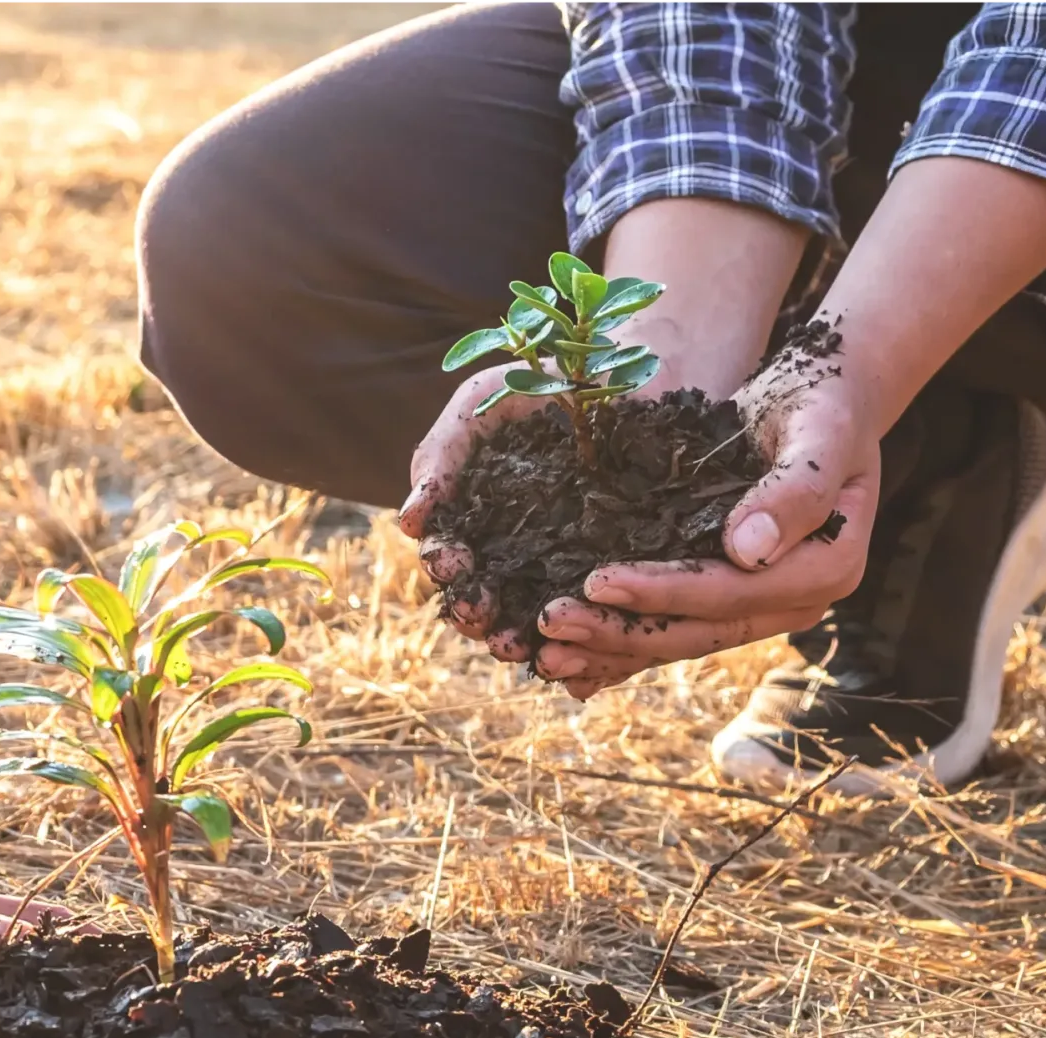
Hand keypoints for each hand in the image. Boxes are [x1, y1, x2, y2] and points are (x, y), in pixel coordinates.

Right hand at [401, 200, 808, 656]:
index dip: (447, 568)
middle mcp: (518, 554)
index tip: (452, 563)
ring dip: (522, 642)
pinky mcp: (622, 575)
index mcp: (477, 521)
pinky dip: (587, 649)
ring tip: (520, 647)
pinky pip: (603, 620)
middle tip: (483, 618)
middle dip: (478, 617)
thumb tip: (410, 523)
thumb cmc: (547, 376)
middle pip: (487, 604)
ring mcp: (569, 568)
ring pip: (539, 623)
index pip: (452, 561)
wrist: (636, 365)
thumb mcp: (481, 404)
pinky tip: (579, 665)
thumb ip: (440, 456)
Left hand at [530, 360, 878, 698]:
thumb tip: (748, 552)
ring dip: (610, 649)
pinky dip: (620, 649)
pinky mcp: (727, 601)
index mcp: (828, 570)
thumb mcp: (821, 432)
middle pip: (698, 631)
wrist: (821, 405)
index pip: (730, 593)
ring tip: (546, 652)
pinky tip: (568, 663)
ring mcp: (761, 609)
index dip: (662, 592)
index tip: (596, 580)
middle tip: (550, 623)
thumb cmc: (820, 404)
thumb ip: (797, 489)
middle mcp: (795, 603)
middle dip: (620, 631)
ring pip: (679, 639)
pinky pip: (671, 630)